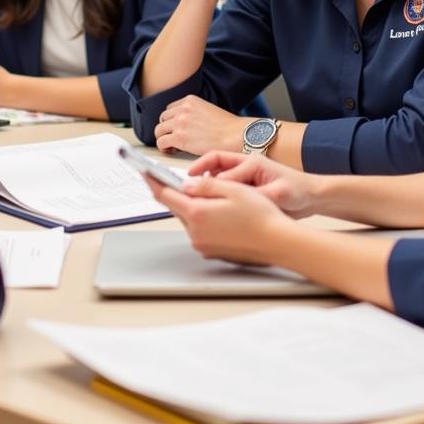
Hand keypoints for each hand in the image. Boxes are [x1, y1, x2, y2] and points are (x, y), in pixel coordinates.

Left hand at [147, 174, 286, 264]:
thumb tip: (185, 185)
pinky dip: (202, 218)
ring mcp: (203, 244)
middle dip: (175, 192)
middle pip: (177, 207)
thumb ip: (204, 186)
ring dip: (192, 205)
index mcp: (197, 214)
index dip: (153, 181)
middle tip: (175, 178)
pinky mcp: (211, 251)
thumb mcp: (232, 189)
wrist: (279, 243)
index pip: (165, 195)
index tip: (144, 171)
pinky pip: (199, 229)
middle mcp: (195, 233)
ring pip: (189, 218)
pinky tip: (218, 211)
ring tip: (208, 194)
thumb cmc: (261, 215)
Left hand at [154, 96, 248, 154]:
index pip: (170, 109)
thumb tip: (186, 124)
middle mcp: (183, 109)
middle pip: (163, 119)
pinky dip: (164, 148)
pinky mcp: (179, 137)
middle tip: (173, 139)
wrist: (236, 135)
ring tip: (172, 146)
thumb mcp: (208, 110)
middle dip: (167, 129)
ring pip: (159, 130)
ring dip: (164, 138)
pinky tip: (171, 151)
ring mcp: (180, 122)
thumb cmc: (228, 128)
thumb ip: (194, 113)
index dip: (172, 121)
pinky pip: (161, 142)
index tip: (176, 129)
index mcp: (190, 100)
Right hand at [188, 150, 320, 216]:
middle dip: (199, 178)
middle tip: (185, 191)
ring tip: (196, 201)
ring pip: (217, 180)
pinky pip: (225, 192)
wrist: (312, 198)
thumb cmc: (298, 190)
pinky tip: (211, 209)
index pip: (219, 161)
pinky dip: (216, 198)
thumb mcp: (277, 192)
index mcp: (250, 161)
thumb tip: (225, 191)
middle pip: (213, 168)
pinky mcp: (246, 190)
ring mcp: (245, 178)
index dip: (202, 170)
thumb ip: (252, 191)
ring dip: (206, 188)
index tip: (189, 181)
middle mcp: (245, 167)